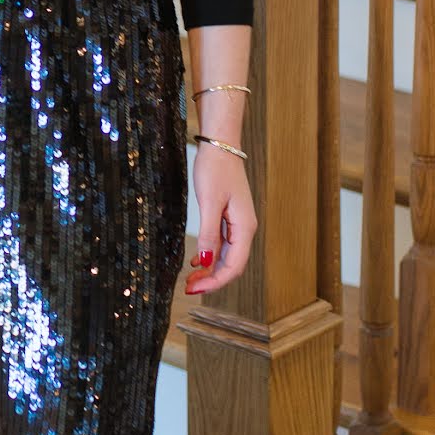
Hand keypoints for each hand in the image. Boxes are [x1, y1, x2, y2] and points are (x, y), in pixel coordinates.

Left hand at [184, 146, 255, 295]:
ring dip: (210, 269)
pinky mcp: (230, 217)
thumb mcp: (209, 202)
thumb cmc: (216, 169)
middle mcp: (245, 228)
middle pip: (232, 265)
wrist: (220, 145)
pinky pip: (223, 244)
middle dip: (212, 279)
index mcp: (244, 227)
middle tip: (189, 287)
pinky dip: (210, 255)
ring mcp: (238, 223)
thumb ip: (209, 233)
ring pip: (227, 256)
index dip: (215, 282)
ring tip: (191, 278)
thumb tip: (207, 261)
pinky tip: (197, 261)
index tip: (195, 289)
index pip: (233, 267)